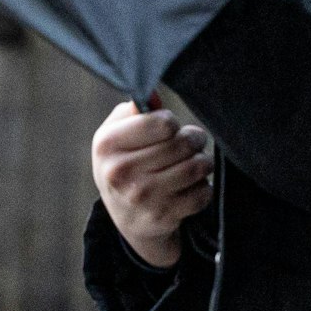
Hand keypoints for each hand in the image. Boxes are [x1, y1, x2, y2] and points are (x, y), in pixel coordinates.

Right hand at [91, 95, 212, 267]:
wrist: (125, 214)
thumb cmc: (125, 161)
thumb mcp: (117, 133)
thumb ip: (134, 110)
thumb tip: (152, 93)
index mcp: (107, 144)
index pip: (163, 123)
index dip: (171, 122)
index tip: (167, 128)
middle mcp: (121, 172)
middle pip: (183, 143)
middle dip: (194, 139)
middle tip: (190, 142)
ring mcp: (143, 197)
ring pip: (197, 167)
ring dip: (202, 162)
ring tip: (193, 162)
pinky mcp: (163, 217)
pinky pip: (203, 193)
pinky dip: (203, 187)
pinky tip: (189, 186)